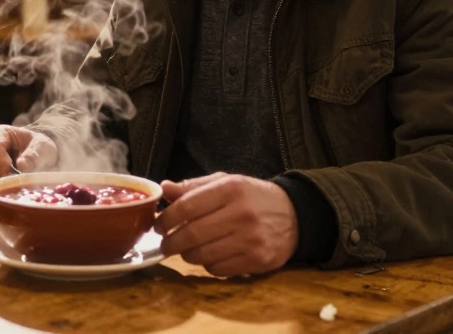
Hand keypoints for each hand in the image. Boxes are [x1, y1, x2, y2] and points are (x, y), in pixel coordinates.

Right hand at [0, 125, 57, 192]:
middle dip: (0, 178)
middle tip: (18, 187)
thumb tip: (22, 166)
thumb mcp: (42, 147)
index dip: (2, 164)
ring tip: (16, 191)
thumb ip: (34, 155)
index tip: (15, 175)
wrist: (38, 157)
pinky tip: (10, 194)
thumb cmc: (38, 148)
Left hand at [155, 173, 297, 276]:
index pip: (186, 207)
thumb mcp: (226, 182)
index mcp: (231, 189)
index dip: (166, 219)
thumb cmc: (253, 197)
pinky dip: (207, 265)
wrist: (295, 215)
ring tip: (186, 249)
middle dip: (170, 242)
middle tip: (164, 243)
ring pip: (202, 255)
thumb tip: (164, 189)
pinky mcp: (258, 260)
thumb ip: (194, 186)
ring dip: (187, 255)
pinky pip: (218, 269)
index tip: (157, 225)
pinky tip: (211, 255)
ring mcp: (251, 240)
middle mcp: (241, 214)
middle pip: (191, 235)